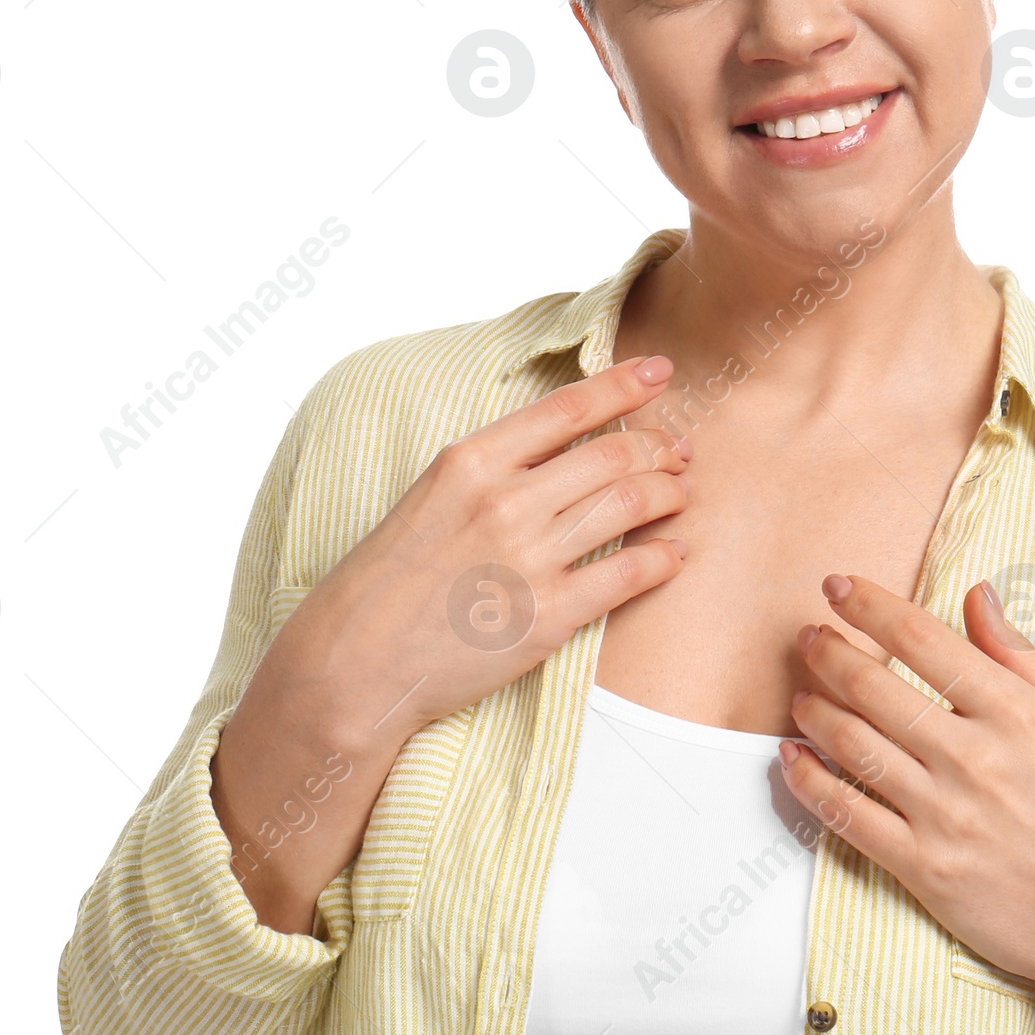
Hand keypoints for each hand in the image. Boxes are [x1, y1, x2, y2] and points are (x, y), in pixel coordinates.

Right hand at [266, 354, 692, 742]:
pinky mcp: (550, 616)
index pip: (569, 407)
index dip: (625, 384)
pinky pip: (631, 573)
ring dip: (670, 493)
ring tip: (678, 493)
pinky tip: (674, 552)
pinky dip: (665, 557)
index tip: (661, 371)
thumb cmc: (390, 579)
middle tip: (678, 449)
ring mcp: (530, 559)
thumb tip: (565, 442)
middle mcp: (505, 502)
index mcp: (471, 462)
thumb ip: (494, 466)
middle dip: (660, 445)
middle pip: (613, 454)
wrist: (356, 663)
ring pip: (631, 503)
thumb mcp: (431, 496)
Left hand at [779, 574, 1034, 999]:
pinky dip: (809, 782)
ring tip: (800, 693)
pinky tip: (792, 759)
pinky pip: (848, 815)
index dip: (869, 606)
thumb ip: (1020, 655)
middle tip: (808, 638)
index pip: (922, 639)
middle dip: (828, 652)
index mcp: (1015, 712)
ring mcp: (946, 814)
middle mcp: (975, 756)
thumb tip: (977, 594)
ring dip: (812, 711)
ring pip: (853, 745)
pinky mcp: (924, 868)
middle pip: (874, 686)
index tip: (838, 586)